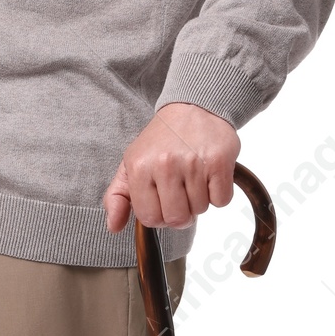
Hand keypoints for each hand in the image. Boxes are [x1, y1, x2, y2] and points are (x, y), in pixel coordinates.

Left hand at [103, 103, 239, 233]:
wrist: (193, 108)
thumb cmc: (161, 141)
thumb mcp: (131, 164)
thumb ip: (118, 197)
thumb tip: (113, 227)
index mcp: (140, 167)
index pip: (150, 218)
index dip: (159, 216)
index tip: (162, 202)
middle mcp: (165, 165)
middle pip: (177, 219)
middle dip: (181, 213)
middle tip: (181, 193)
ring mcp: (194, 163)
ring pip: (200, 210)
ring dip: (200, 201)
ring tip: (194, 178)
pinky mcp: (219, 162)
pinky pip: (221, 200)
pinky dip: (218, 193)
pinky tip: (209, 175)